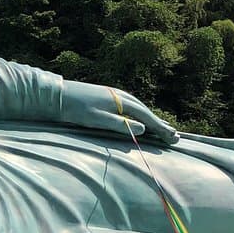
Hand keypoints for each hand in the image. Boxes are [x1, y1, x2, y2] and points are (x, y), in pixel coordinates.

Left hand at [62, 81, 178, 144]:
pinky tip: (141, 119)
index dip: (160, 129)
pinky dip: (140, 115)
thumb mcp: (98, 119)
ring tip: (163, 129)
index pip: (147, 118)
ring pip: (139, 109)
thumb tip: (143, 129)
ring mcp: (115, 95)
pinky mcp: (108, 97)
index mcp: (121, 102)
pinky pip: (131, 107)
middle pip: (146, 112)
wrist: (58, 95)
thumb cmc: (76, 108)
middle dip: (160, 125)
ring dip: (152, 120)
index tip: (173, 138)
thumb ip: (120, 124)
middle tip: (175, 137)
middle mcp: (121, 96)